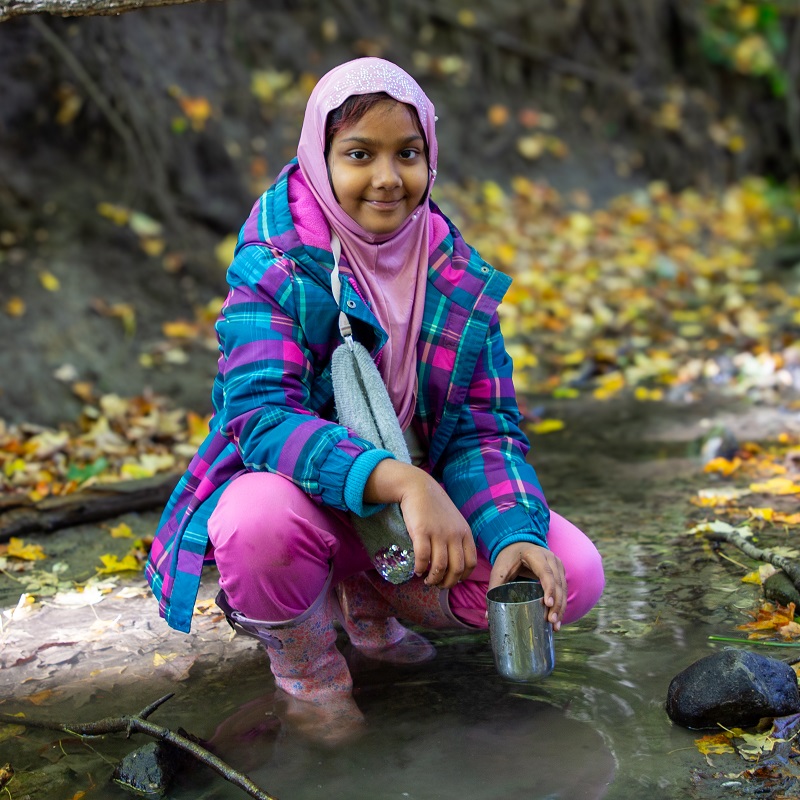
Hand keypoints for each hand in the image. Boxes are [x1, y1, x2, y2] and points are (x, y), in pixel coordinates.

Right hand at [364, 460, 476, 588]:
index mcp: (465, 533)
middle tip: (438, 585)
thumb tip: (455, 565)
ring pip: (439, 566)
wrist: (419, 487)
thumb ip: (458, 539)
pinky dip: (420, 568)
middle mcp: (454, 534)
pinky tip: (417, 570)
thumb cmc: (436, 507)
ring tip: (427, 580)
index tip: (453, 580)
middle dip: (447, 583)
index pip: (470, 563)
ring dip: (433, 579)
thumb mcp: (454, 521)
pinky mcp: (421, 531)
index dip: (462, 577)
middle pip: (456, 569)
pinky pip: (422, 557)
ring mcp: (438, 533)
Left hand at [488, 542, 565, 630]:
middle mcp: (550, 558)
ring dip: (561, 607)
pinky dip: (561, 604)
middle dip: (556, 603)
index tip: (547, 604)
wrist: (517, 545)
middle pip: (557, 582)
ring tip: (555, 626)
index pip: (546, 572)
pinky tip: (557, 618)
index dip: (549, 588)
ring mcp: (557, 564)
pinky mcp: (559, 572)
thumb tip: (487, 617)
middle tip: (551, 621)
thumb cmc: (508, 558)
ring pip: (563, 588)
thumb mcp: (499, 571)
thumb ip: (494, 590)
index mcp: (535, 555)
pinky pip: (563, 589)